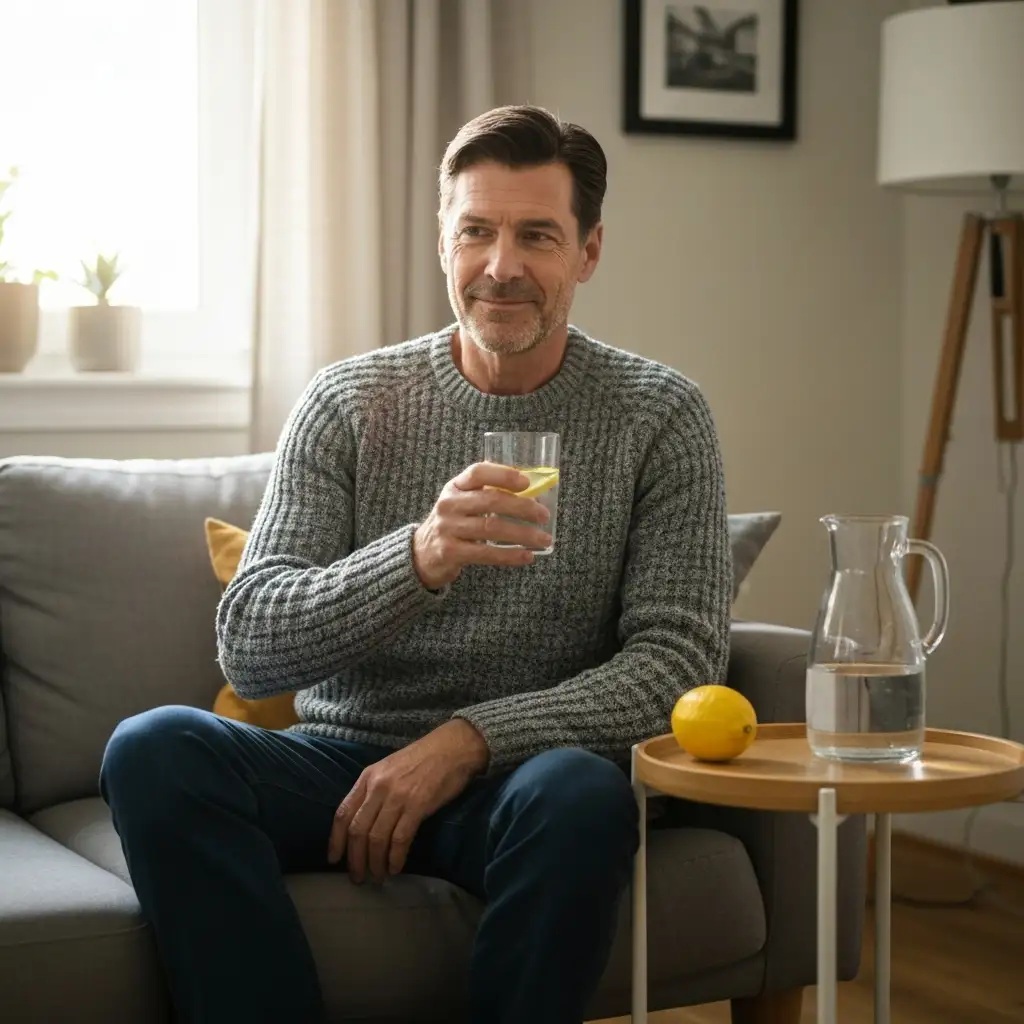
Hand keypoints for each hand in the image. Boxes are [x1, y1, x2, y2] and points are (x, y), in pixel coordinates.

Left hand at [327, 719, 488, 882]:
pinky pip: (400, 839)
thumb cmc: (423, 758)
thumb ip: (374, 791)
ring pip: (376, 838)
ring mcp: (398, 796)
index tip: (334, 860)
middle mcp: (378, 787)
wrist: (454, 746)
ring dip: (375, 863)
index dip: (335, 841)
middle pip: (357, 831)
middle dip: (355, 859)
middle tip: (358, 878)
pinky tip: (396, 868)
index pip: (342, 813)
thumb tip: (363, 823)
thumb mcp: (389, 768)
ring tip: (377, 877)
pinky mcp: (418, 805)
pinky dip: (395, 858)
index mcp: (368, 776)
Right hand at [413, 461, 551, 589]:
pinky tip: (527, 556)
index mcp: (455, 487)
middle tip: (544, 516)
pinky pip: (486, 554)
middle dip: (522, 507)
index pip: (478, 472)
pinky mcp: (450, 552)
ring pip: (492, 528)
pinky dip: (510, 555)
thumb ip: (486, 493)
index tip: (526, 482)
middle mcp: (449, 504)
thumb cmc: (452, 524)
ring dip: (523, 534)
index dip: (503, 475)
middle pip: (491, 501)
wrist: (421, 554)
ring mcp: (448, 528)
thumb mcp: (461, 502)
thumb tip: (531, 490)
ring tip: (544, 539)